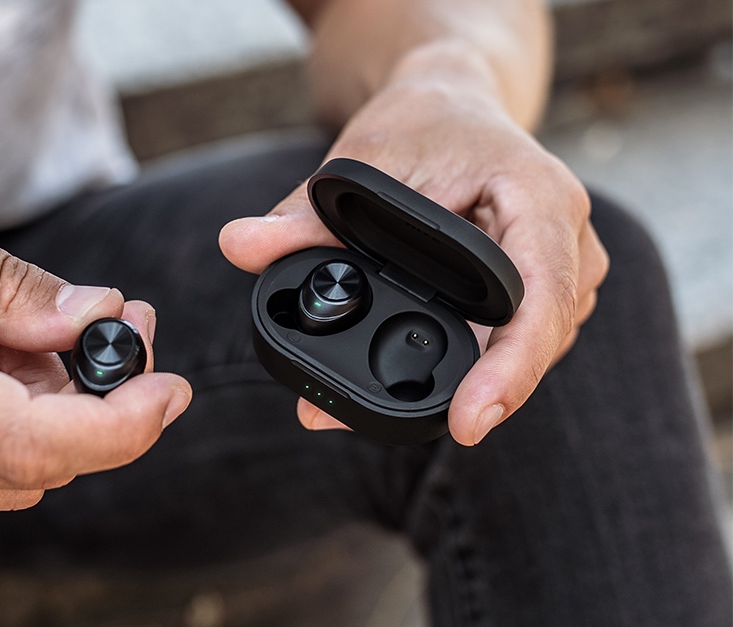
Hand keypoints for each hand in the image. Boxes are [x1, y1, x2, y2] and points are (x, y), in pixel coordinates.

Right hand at [0, 173, 190, 509]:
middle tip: (116, 321)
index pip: (32, 443)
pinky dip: (0, 419)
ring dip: (50, 410)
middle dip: (100, 403)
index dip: (121, 424)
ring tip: (43, 324)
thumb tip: (88, 318)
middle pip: (33, 464)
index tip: (167, 384)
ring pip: (2, 472)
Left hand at [220, 73, 607, 445]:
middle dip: (468, 393)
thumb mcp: (361, 160)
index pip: (541, 299)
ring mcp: (564, 271)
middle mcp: (569, 240)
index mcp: (540, 198)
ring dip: (460, 386)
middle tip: (365, 421)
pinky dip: (463, 369)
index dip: (510, 368)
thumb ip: (301, 213)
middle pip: (535, 341)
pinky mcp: (540, 293)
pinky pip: (510, 343)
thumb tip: (239, 245)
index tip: (470, 421)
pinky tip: (404, 386)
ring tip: (353, 408)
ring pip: (525, 352)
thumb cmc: (421, 123)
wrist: (454, 105)